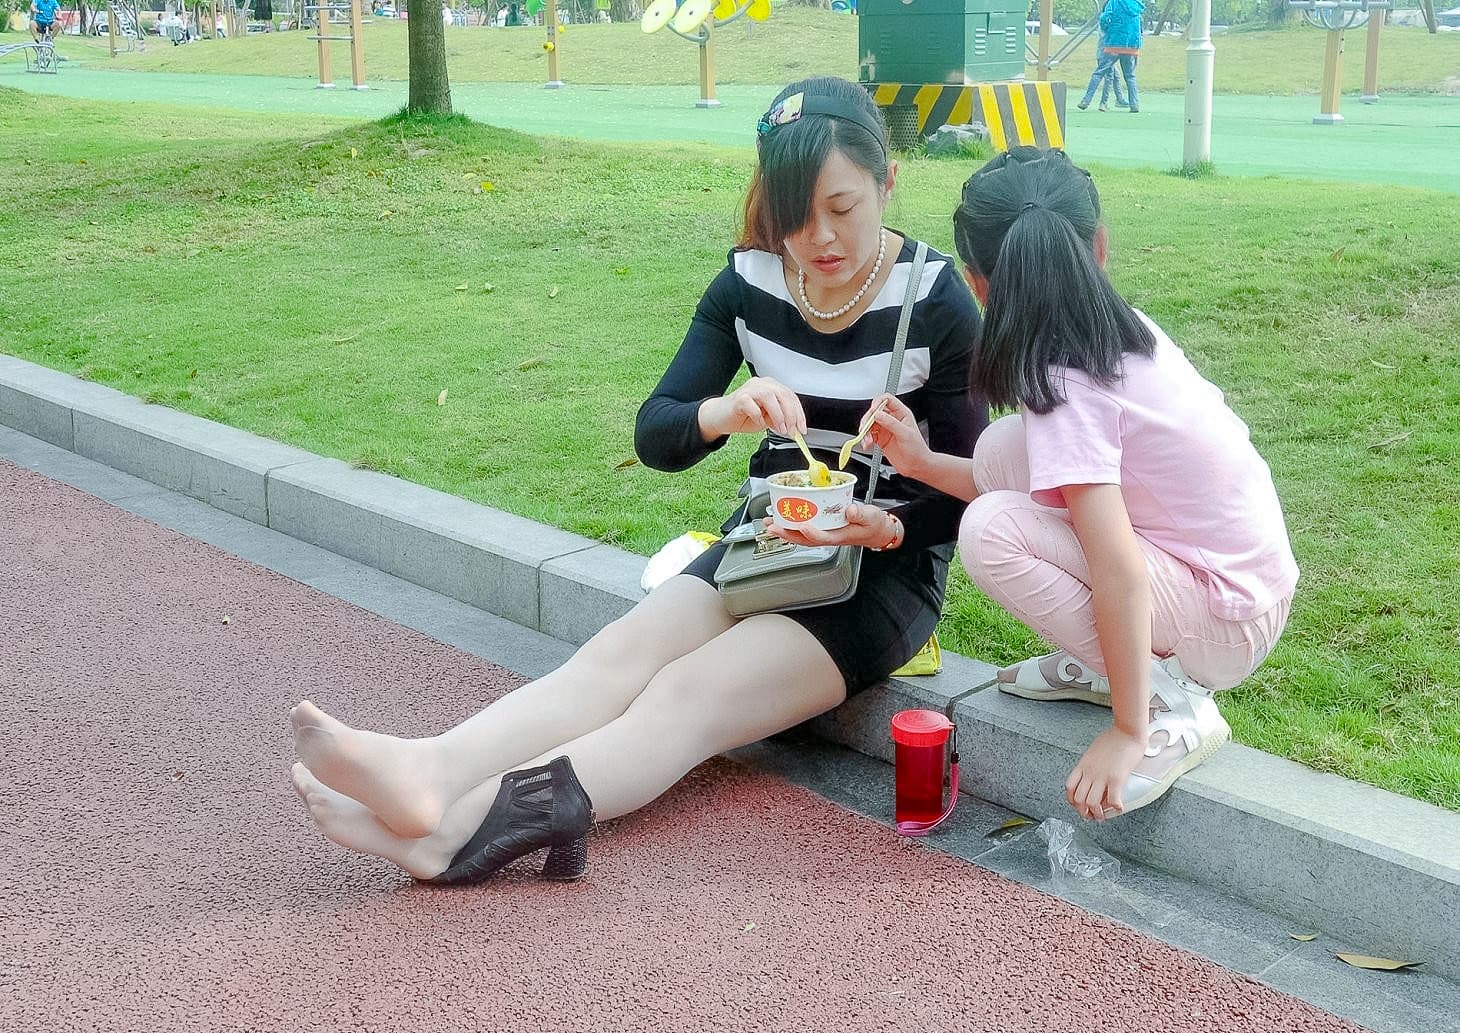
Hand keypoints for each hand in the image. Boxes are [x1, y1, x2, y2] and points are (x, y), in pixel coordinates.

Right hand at [699, 377, 806, 438]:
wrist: (720, 417)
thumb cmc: (744, 416)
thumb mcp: (767, 419)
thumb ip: (780, 419)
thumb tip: (794, 428)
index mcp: (771, 387)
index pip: (791, 397)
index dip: (799, 414)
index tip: (802, 429)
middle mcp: (762, 384)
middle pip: (783, 395)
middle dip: (791, 415)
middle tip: (792, 431)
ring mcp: (750, 389)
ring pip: (769, 396)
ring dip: (778, 415)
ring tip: (779, 429)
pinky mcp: (739, 398)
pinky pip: (752, 406)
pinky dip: (758, 416)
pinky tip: (759, 423)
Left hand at [761, 501, 900, 549]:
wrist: (875, 530)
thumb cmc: (873, 524)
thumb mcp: (871, 517)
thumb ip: (861, 514)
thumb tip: (851, 509)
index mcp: (840, 536)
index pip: (823, 537)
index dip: (812, 533)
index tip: (804, 525)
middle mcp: (829, 536)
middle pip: (804, 539)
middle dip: (787, 534)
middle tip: (772, 526)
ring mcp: (824, 533)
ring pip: (800, 536)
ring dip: (784, 530)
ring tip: (770, 523)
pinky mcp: (822, 528)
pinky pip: (803, 529)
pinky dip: (791, 525)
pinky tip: (782, 518)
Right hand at [862, 394, 930, 479]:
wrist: (917, 466)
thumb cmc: (917, 450)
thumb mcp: (906, 434)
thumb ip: (891, 423)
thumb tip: (878, 415)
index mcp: (901, 414)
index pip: (887, 400)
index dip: (877, 403)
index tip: (872, 412)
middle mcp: (892, 419)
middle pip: (874, 412)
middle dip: (867, 419)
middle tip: (865, 428)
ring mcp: (886, 429)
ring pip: (869, 423)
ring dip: (865, 431)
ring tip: (867, 441)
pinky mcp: (881, 439)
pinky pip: (869, 435)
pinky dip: (865, 439)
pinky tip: (867, 445)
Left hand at [1065, 725, 1148, 820]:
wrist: (1127, 730)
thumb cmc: (1113, 738)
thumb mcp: (1093, 751)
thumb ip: (1089, 764)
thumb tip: (1090, 774)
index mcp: (1083, 765)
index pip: (1069, 787)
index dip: (1072, 801)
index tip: (1079, 806)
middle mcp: (1090, 772)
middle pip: (1078, 799)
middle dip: (1084, 812)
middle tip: (1091, 816)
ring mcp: (1102, 776)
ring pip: (1092, 803)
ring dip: (1097, 814)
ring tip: (1103, 816)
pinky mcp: (1117, 778)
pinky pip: (1112, 799)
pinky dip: (1115, 808)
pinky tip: (1119, 808)